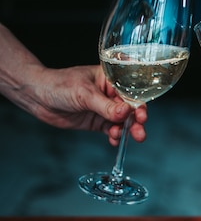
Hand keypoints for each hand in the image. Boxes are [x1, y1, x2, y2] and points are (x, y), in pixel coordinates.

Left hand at [14, 64, 146, 146]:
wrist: (38, 97)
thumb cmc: (59, 85)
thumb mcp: (84, 94)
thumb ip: (105, 106)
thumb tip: (126, 113)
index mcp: (110, 79)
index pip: (130, 92)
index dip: (138, 104)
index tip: (142, 115)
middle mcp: (109, 94)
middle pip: (130, 109)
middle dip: (136, 121)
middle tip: (139, 132)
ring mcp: (103, 109)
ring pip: (122, 122)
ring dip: (126, 131)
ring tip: (128, 138)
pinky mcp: (96, 122)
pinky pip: (111, 130)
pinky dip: (115, 137)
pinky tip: (114, 141)